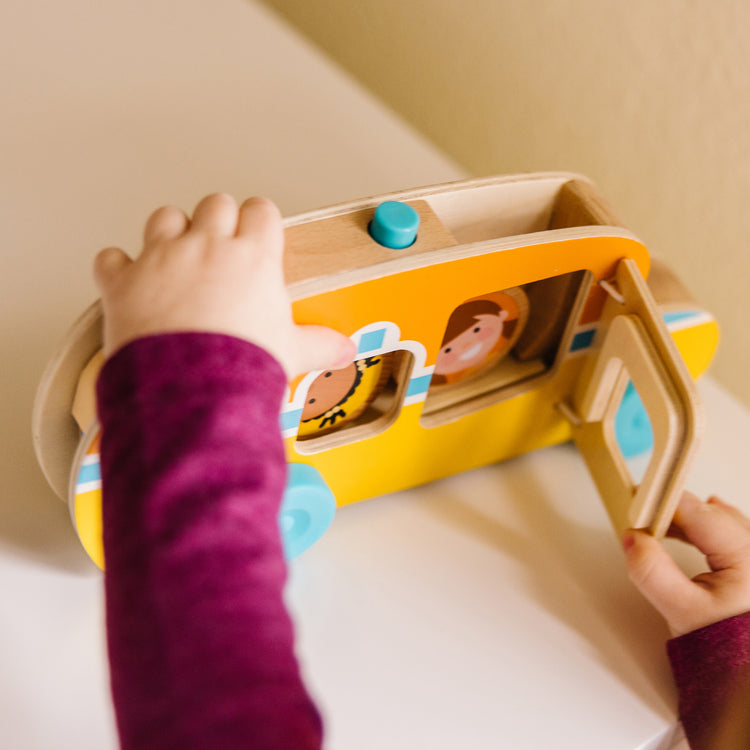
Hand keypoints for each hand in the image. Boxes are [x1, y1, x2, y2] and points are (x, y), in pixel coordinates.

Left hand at [93, 193, 355, 377]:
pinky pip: (112, 258)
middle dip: (218, 222)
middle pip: (215, 204)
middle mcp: (207, 246)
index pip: (261, 211)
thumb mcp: (292, 353)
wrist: (194, 389)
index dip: (260, 223)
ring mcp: (162, 259)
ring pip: (165, 216)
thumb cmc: (244, 365)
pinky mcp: (124, 282)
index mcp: (253, 256)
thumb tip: (345, 350)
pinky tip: (128, 281)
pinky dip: (119, 268)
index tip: (259, 238)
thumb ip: (320, 344)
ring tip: (177, 258)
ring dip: (171, 232)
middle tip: (220, 249)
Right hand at [623, 492, 749, 636]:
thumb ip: (652, 572)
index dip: (663, 503)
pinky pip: (726, 528)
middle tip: (640, 518)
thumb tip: (631, 537)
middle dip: (671, 510)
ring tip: (655, 527)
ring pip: (718, 517)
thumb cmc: (726, 645)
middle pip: (708, 510)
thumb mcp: (681, 610)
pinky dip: (700, 527)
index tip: (635, 503)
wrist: (747, 671)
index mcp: (745, 555)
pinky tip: (683, 530)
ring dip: (685, 519)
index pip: (699, 511)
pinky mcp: (748, 560)